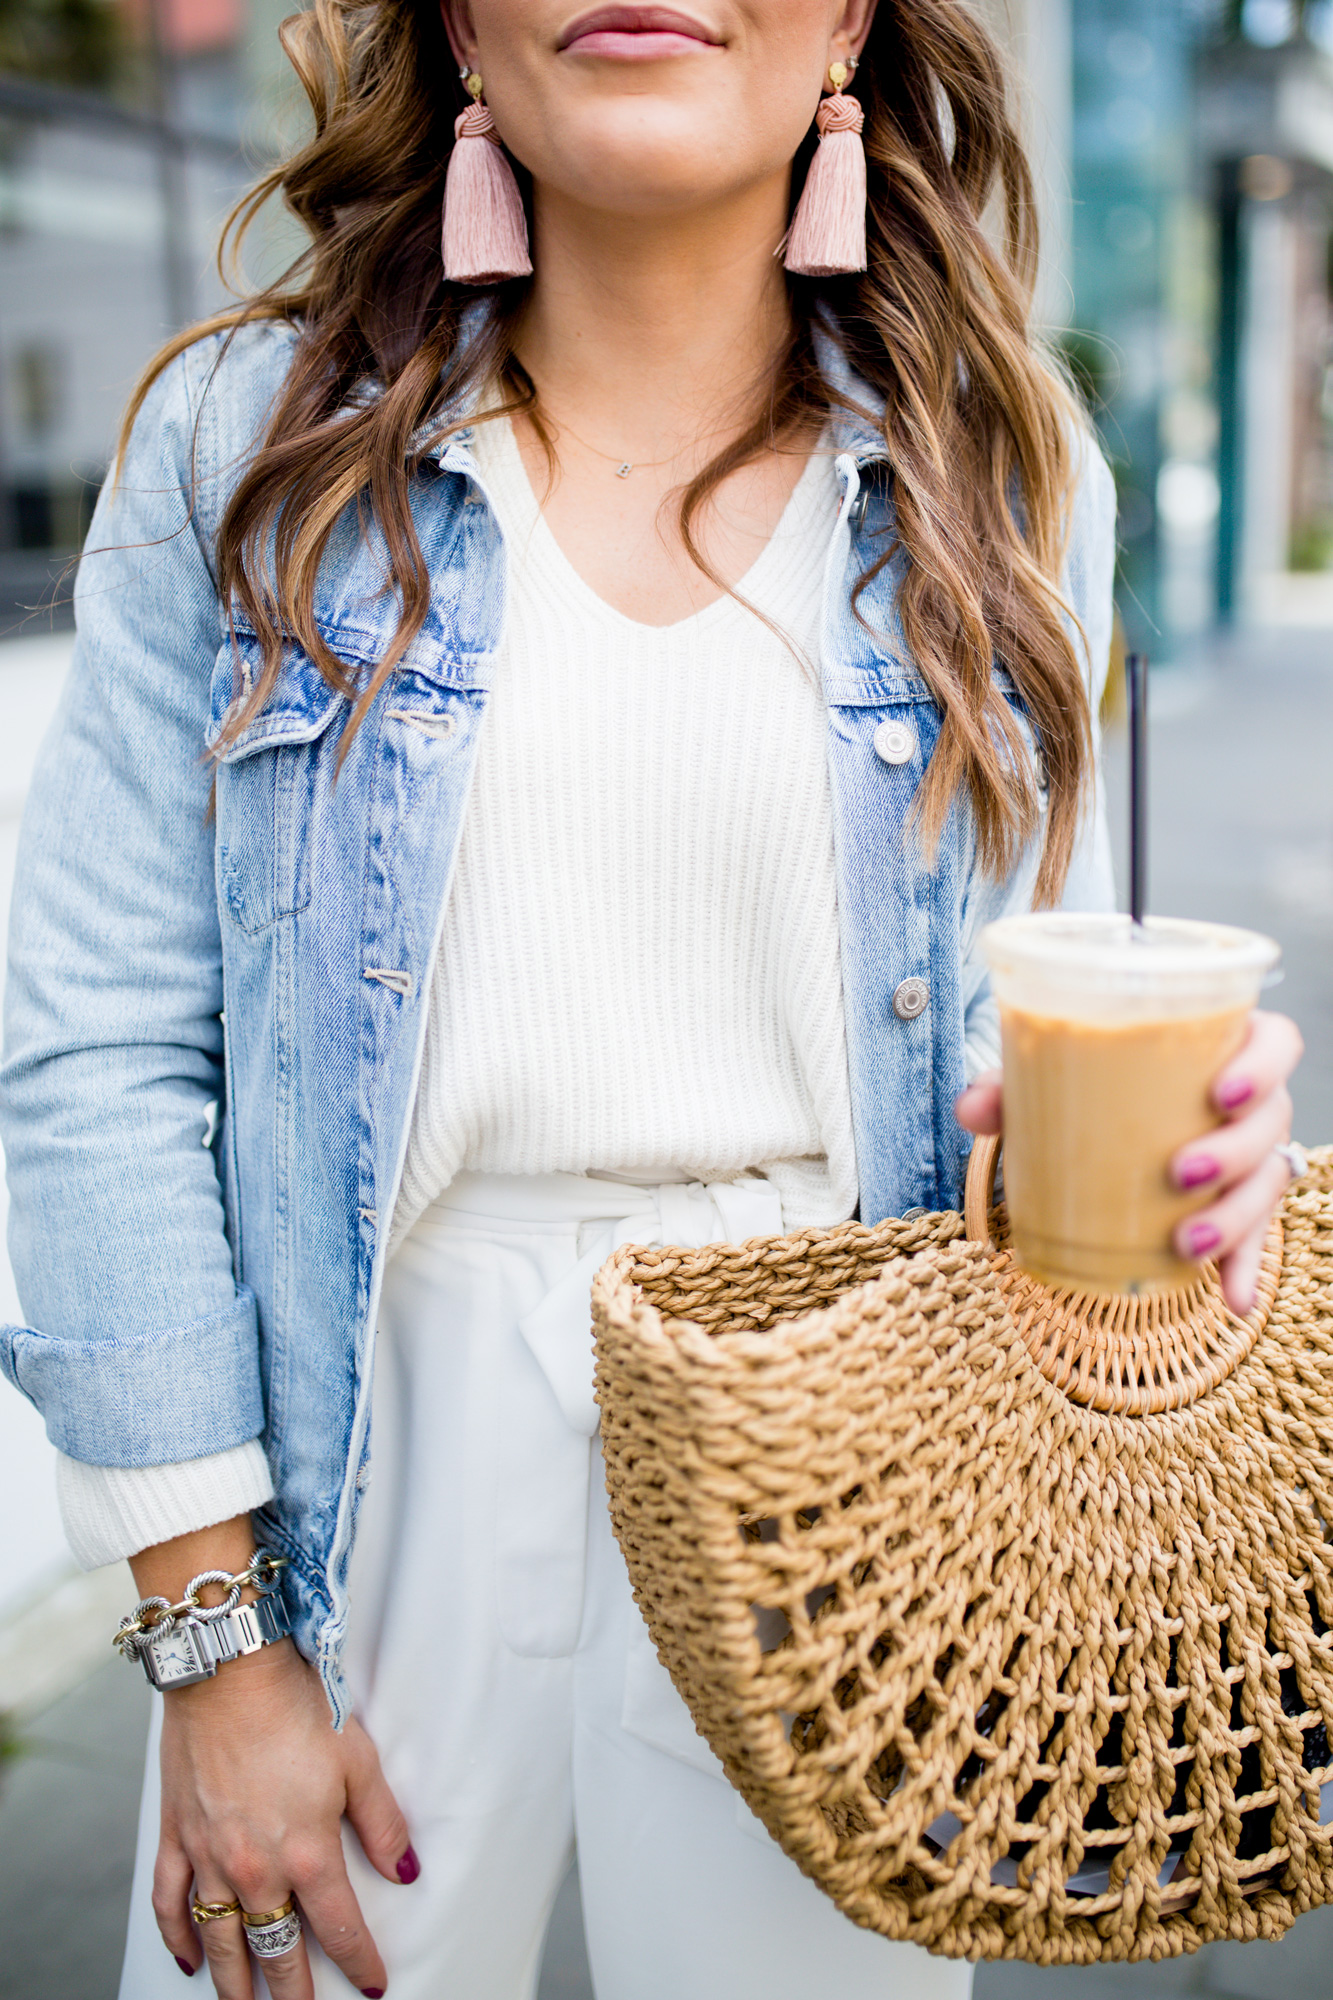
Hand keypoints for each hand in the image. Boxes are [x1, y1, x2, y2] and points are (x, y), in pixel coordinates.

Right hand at [152, 1638, 415, 1997]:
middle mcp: (255, 1868)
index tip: (373, 1986)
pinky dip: (179, 1939)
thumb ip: (383, 1823)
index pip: (339, 1928)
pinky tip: (191, 1962)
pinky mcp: (176, 1837)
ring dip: (236, 1985)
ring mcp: (210, 1857)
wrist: (229, 1671)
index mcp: (307, 1852)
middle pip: (276, 1951)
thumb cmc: (297, 1707)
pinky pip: (171, 1905)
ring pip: (223, 1943)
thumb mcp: (358, 1760)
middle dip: (293, 1993)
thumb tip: (407, 1870)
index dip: (359, 1963)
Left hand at [955, 1010, 1303, 1315]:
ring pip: (1267, 1182)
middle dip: (1234, 1151)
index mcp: (1221, 1047)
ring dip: (1236, 1218)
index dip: (1263, 1065)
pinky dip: (1242, 1270)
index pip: (1276, 1042)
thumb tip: (971, 1106)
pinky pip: (1254, 1239)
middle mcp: (1251, 1101)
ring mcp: (1252, 1154)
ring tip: (1185, 1244)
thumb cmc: (1093, 1084)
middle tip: (1180, 1173)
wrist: (1099, 1119)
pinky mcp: (1240, 1204)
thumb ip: (1014, 1084)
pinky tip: (1232, 1301)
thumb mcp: (1056, 1076)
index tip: (1222, 1094)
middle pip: (1273, 1120)